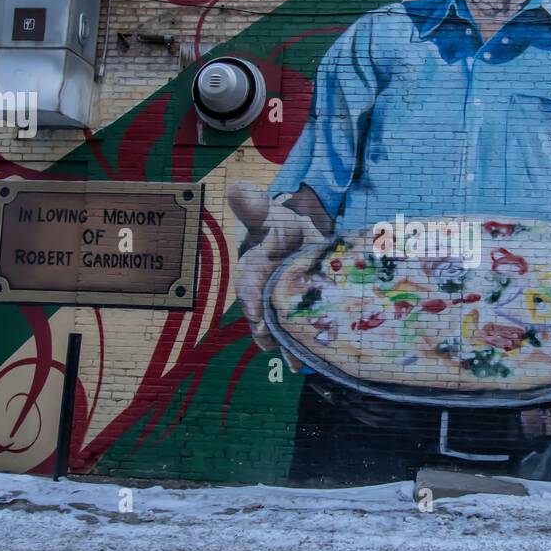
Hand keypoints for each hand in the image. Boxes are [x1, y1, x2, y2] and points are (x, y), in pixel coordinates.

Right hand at [228, 181, 326, 359]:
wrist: (299, 242)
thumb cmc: (280, 227)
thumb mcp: (270, 215)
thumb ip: (254, 207)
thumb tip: (237, 186)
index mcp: (252, 268)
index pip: (247, 284)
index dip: (251, 299)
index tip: (256, 313)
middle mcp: (261, 293)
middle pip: (261, 316)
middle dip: (266, 331)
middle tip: (272, 344)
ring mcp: (278, 307)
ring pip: (278, 331)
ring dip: (286, 348)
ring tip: (298, 365)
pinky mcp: (296, 315)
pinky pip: (296, 334)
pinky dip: (303, 348)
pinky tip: (313, 363)